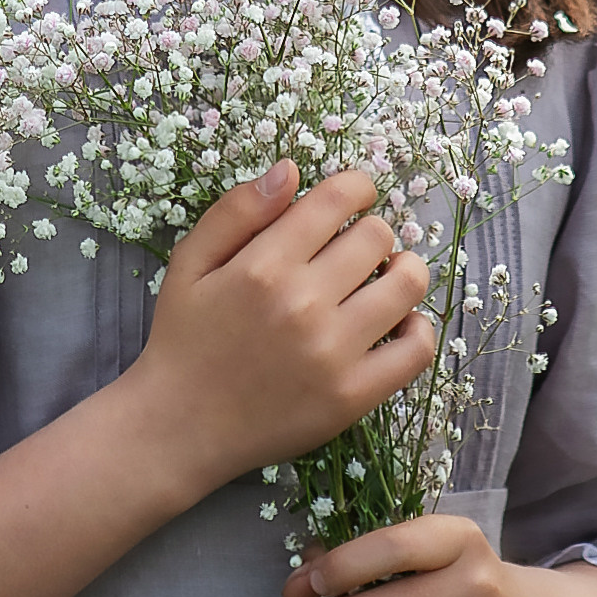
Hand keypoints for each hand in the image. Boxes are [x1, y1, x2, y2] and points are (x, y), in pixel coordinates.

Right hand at [125, 162, 435, 494]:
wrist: (179, 427)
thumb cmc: (184, 339)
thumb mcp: (190, 262)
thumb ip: (237, 210)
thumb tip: (290, 169)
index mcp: (264, 266)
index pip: (338, 199)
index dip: (355, 187)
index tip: (352, 198)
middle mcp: (303, 304)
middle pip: (377, 235)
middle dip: (370, 230)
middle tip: (354, 248)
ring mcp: (333, 353)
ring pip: (407, 284)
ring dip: (401, 270)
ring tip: (382, 278)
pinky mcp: (353, 396)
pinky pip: (416, 349)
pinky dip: (417, 328)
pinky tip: (395, 323)